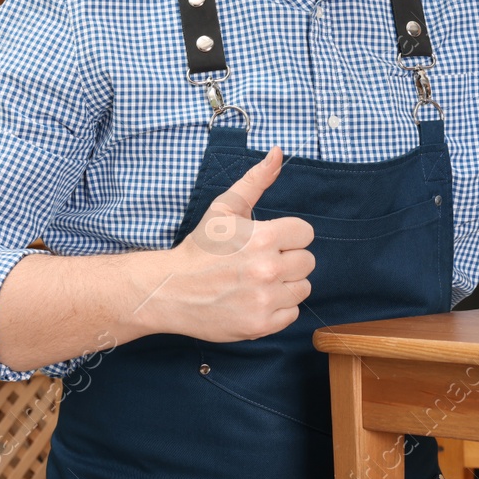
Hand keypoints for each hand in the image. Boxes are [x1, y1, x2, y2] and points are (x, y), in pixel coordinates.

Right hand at [127, 146, 315, 341]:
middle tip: (261, 262)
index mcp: (262, 237)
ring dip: (285, 284)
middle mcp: (267, 269)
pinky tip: (256, 299)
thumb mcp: (225, 209)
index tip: (269, 240)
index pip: (306, 234)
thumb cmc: (200, 247)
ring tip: (258, 281)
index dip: (288, 235)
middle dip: (287, 259)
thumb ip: (256, 180)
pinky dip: (278, 308)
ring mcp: (265, 300)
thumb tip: (278, 152)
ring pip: (303, 288)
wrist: (171, 290)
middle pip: (308, 261)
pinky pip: (292, 314)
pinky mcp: (261, 325)